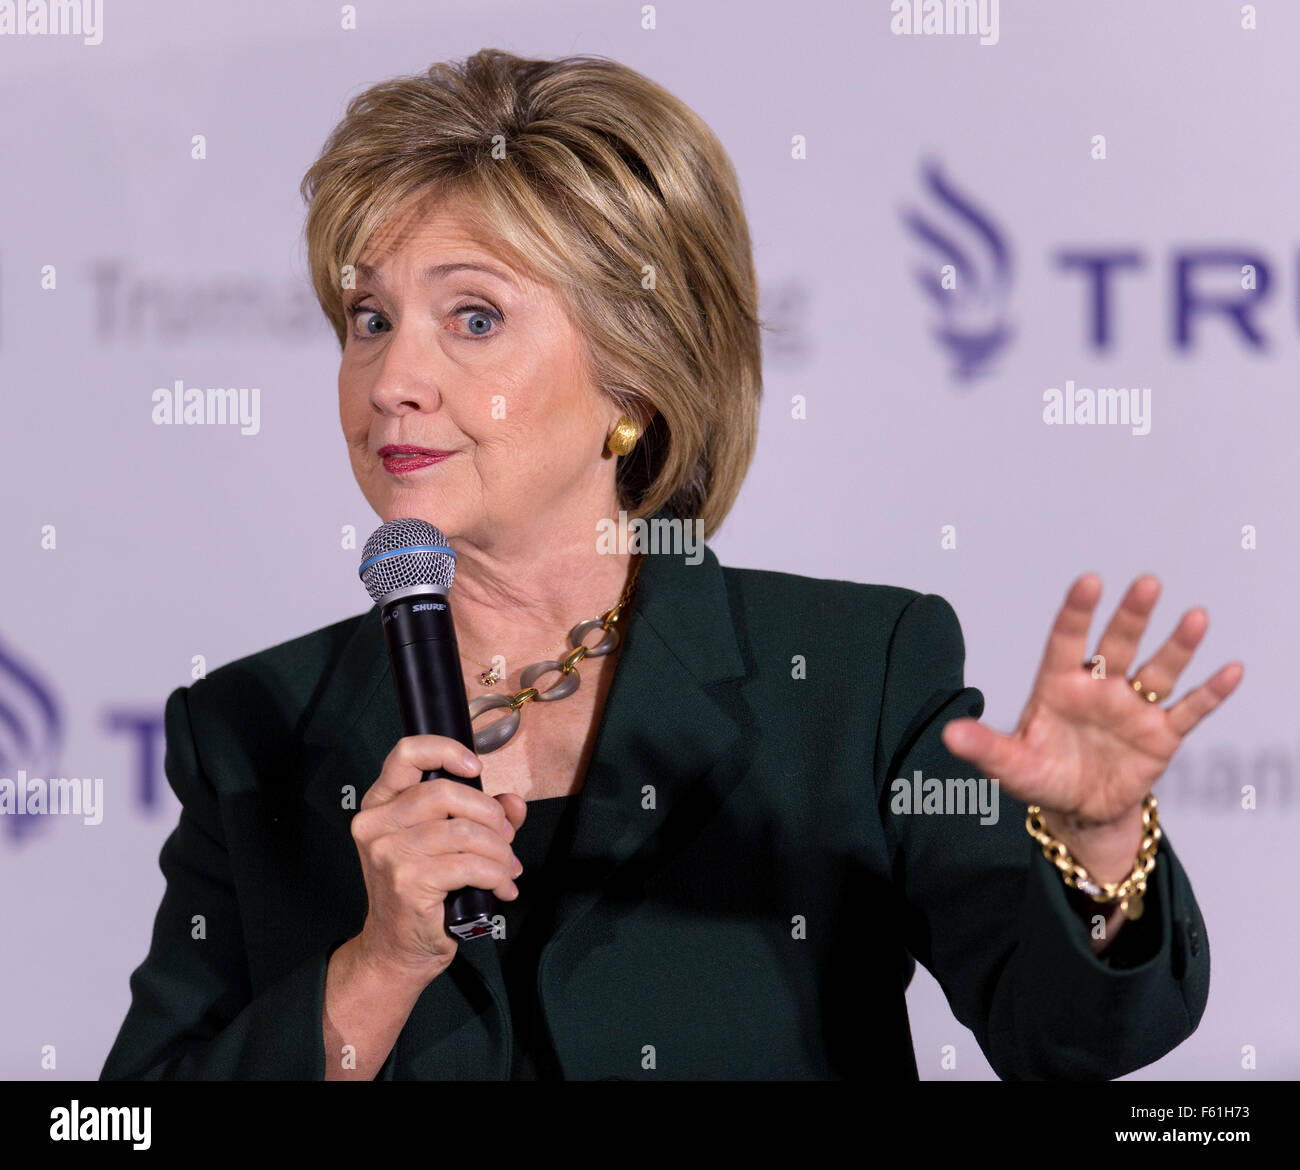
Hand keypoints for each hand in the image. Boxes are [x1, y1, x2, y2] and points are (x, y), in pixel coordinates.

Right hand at [349, 735, 527, 987]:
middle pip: (445, 793)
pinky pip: (469, 865)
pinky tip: (503, 888)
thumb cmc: (423, 890)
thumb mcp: (448, 844)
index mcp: (380, 804)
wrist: (396, 949)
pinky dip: (497, 875)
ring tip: (508, 868)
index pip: (406, 754)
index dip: (446, 750)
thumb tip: (514, 802)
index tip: (476, 767)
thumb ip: (482, 815)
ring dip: (499, 851)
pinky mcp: (407, 884)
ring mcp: (389, 854)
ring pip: (463, 832)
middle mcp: (376, 824)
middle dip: (489, 814)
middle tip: (506, 838)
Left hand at [941, 574, 1242, 881]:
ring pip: (1158, 670)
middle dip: (1131, 616)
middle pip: (1117, 644)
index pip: (1066, 641)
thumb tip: (948, 734)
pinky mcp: (1160, 735)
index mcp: (1058, 685)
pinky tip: (1231, 670)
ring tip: (1194, 617)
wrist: (1076, 809)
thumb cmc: (1039, 775)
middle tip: (1146, 582)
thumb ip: (984, 747)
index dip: (1076, 612)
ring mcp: (1132, 708)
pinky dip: (1210, 693)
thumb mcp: (1009, 765)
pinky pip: (1188, 710)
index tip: (1088, 582)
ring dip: (1177, 646)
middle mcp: (1099, 687)